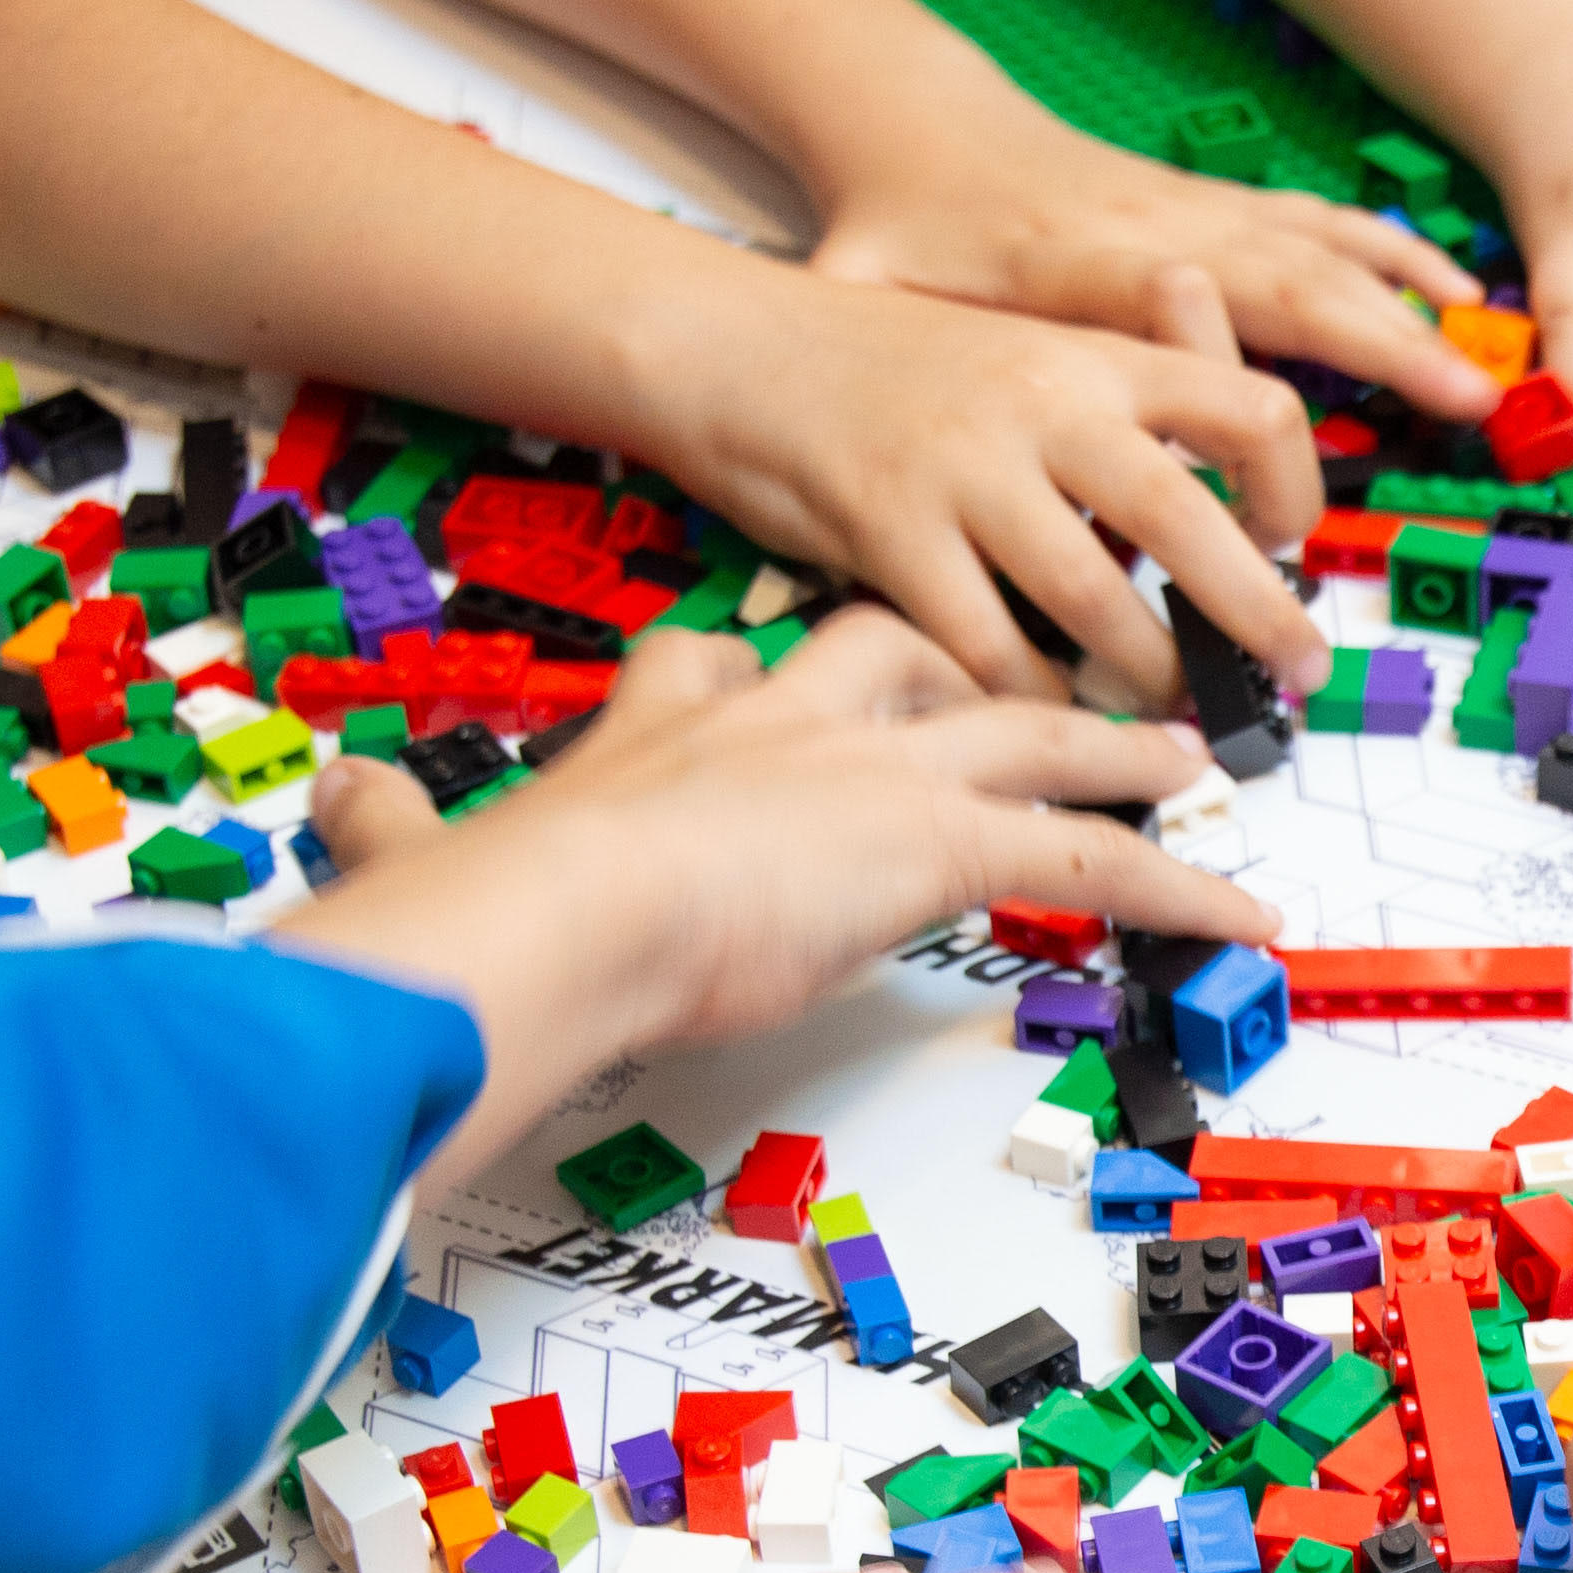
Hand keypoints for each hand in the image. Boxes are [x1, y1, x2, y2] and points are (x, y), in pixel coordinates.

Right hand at [293, 612, 1276, 1185]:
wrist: (550, 912)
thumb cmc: (494, 900)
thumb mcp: (428, 843)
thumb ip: (395, 830)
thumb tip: (334, 812)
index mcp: (665, 716)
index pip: (730, 669)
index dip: (767, 678)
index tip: (785, 679)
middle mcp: (788, 719)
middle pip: (916, 661)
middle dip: (987, 671)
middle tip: (1056, 684)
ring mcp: (877, 772)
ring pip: (1037, 738)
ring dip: (1119, 751)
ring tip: (1189, 762)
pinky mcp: (944, 842)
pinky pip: (1097, 859)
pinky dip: (1178, 885)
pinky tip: (1239, 910)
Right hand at [631, 249, 1328, 705]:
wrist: (729, 339)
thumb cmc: (876, 364)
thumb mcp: (1015, 357)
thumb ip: (1101, 419)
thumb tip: (1190, 519)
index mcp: (1091, 355)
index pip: (1247, 404)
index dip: (1289, 485)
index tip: (1285, 544)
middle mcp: (1042, 403)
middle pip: (1187, 517)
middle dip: (1257, 613)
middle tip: (1297, 676)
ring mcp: (965, 467)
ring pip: (1093, 595)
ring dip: (1146, 674)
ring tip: (1175, 722)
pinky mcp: (889, 529)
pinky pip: (983, 641)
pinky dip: (1027, 693)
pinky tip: (1049, 716)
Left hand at [806, 79, 1496, 436]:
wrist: (913, 125)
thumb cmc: (893, 228)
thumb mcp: (865, 290)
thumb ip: (882, 358)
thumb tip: (870, 445)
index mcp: (1081, 265)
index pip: (1189, 319)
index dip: (1261, 373)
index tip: (1312, 422)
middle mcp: (1160, 229)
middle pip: (1291, 282)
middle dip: (1388, 341)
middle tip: (1474, 400)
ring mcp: (1197, 210)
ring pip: (1321, 249)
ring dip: (1407, 303)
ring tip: (1487, 361)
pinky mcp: (1214, 205)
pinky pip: (1319, 224)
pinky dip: (1390, 256)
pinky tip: (1452, 292)